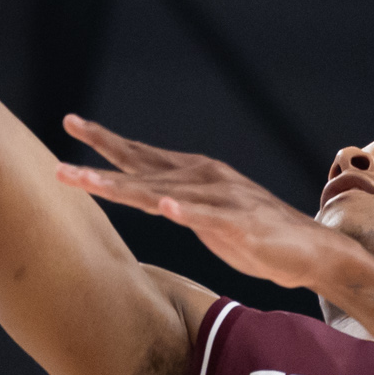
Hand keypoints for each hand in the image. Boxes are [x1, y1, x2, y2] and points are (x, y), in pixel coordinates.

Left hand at [55, 115, 356, 290]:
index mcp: (194, 175)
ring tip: (91, 181)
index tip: (72, 123)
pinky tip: (165, 207)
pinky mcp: (243, 225)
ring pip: (165, 192)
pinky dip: (187, 211)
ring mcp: (223, 199)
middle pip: (143, 170)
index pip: (141, 156)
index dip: (106, 141)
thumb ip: (176, 202)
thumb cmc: (256, 235)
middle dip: (100, 163)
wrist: (311, 251)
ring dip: (125, 187)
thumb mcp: (205, 215)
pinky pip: (210, 217)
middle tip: (62, 157)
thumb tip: (145, 197)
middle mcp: (205, 178)